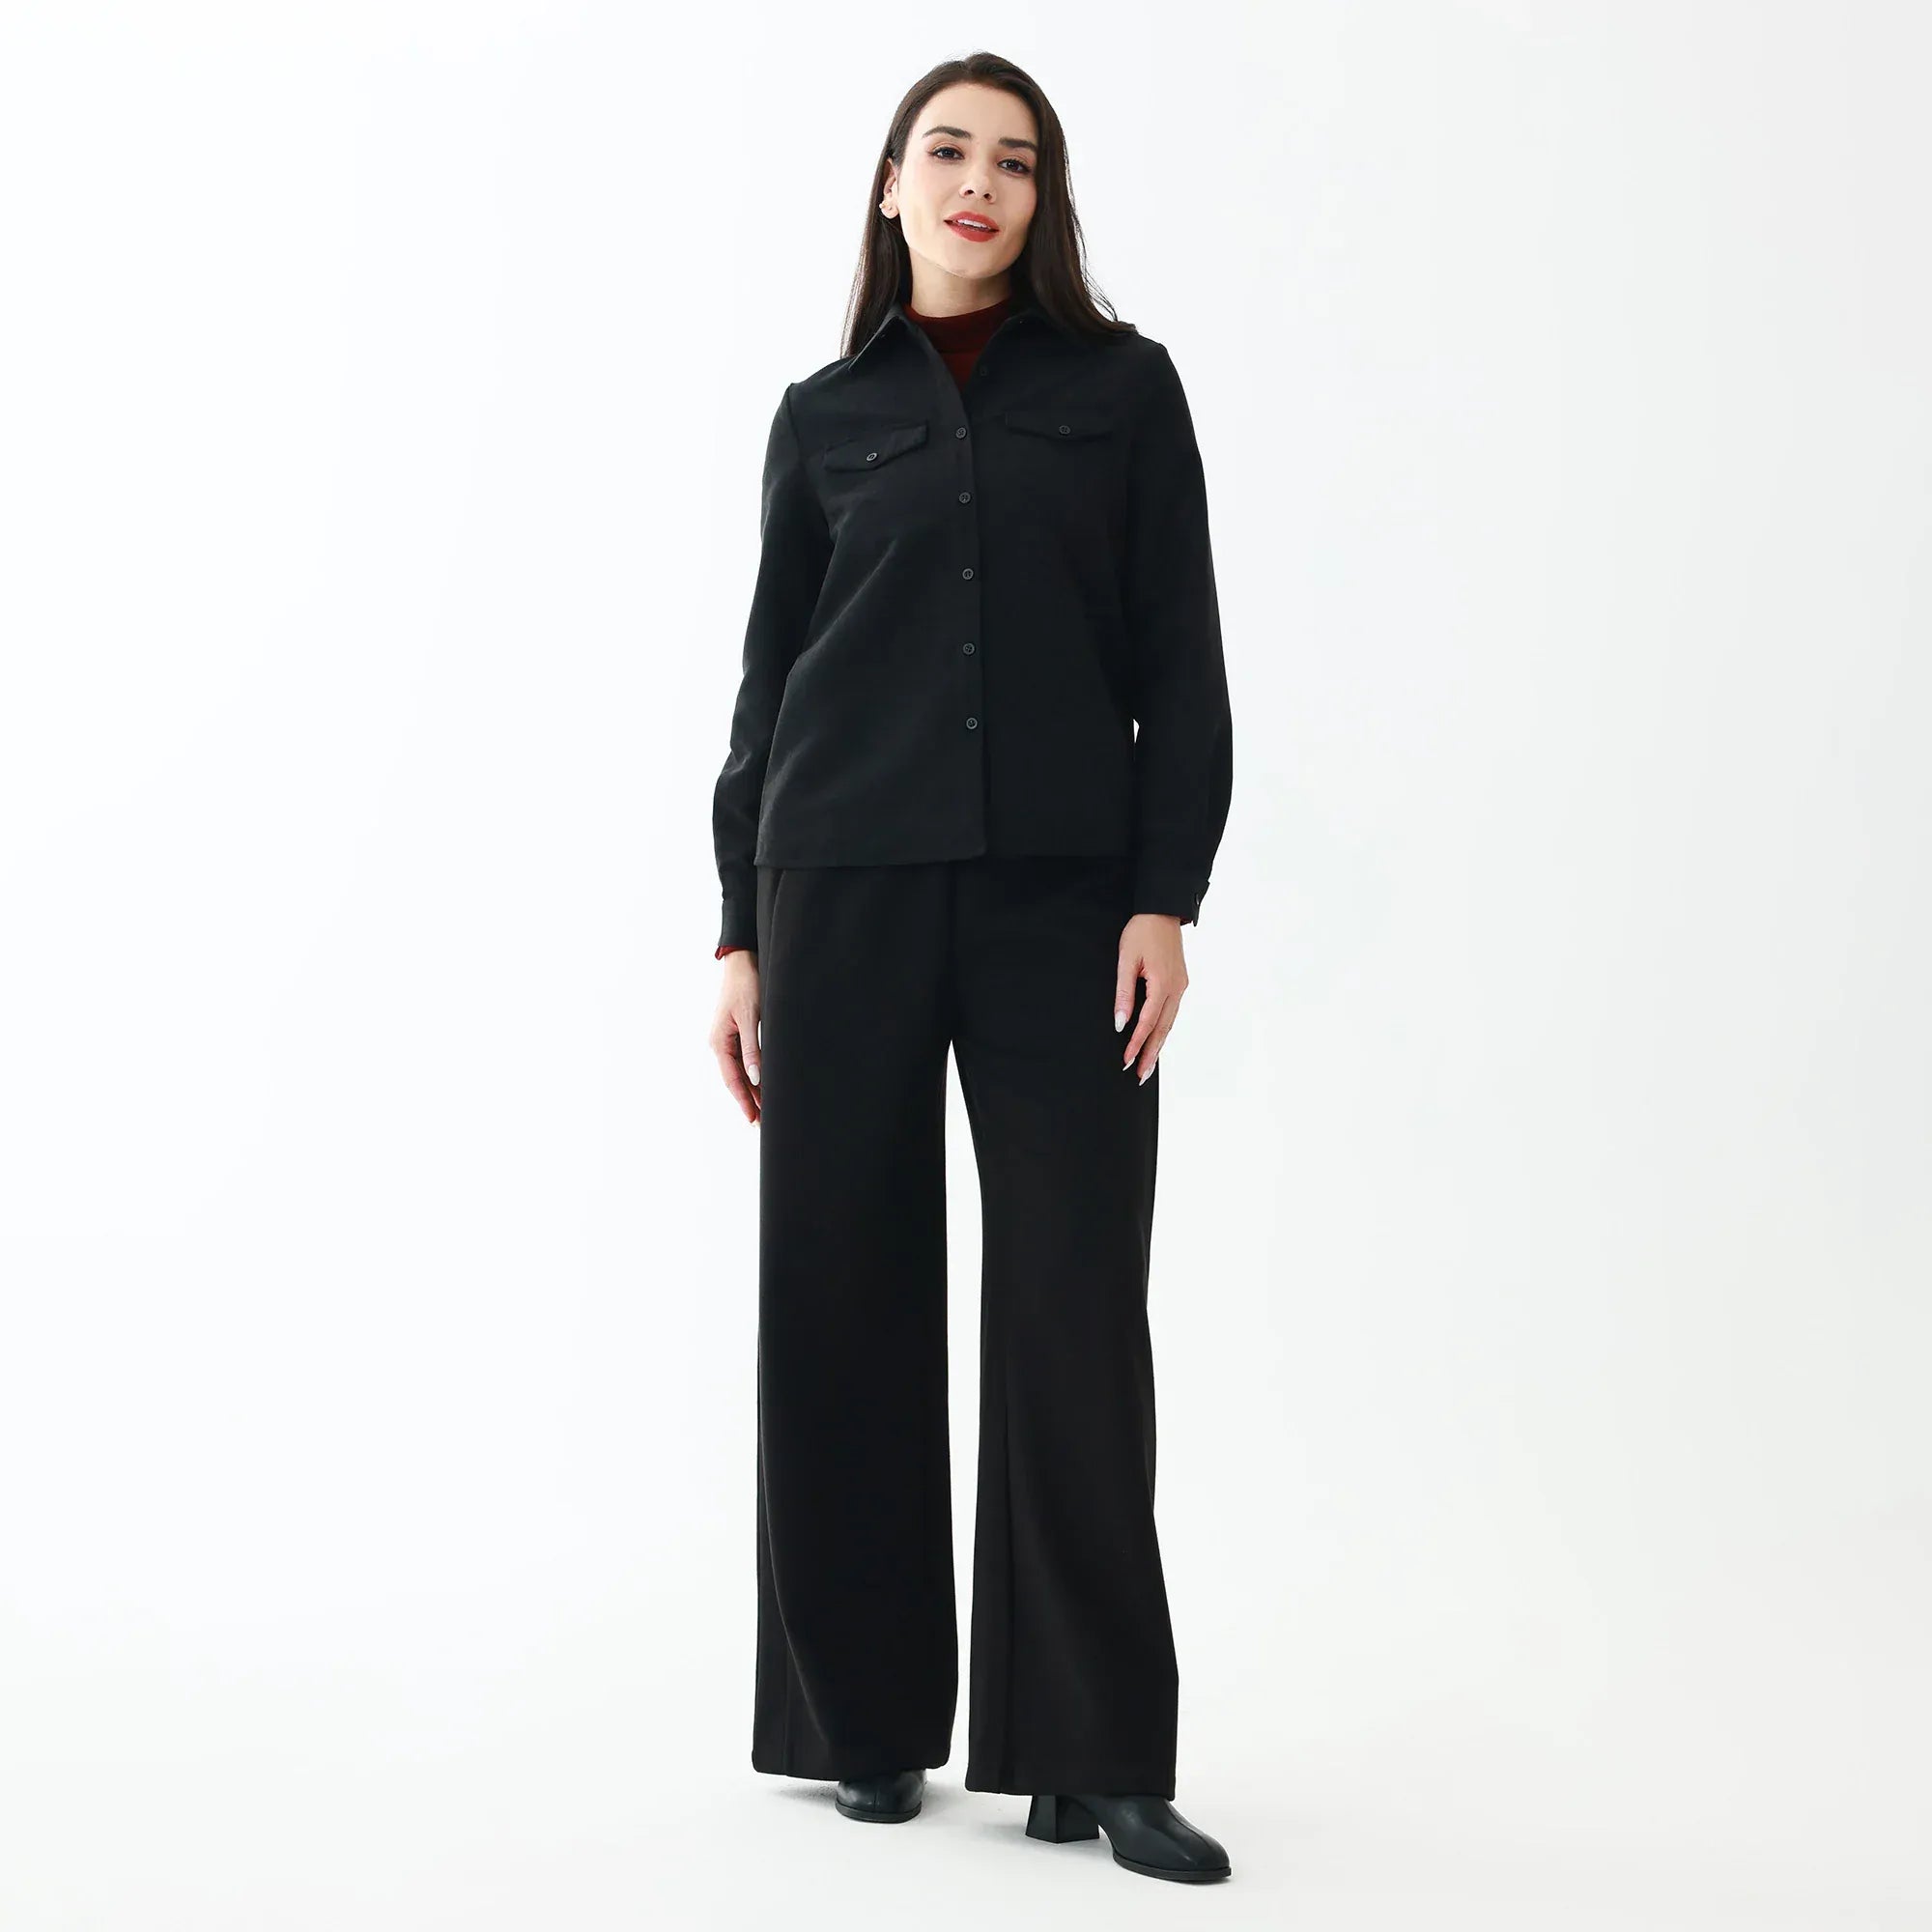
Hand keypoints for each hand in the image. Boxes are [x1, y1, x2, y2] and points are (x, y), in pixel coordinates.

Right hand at [711, 950, 763, 1122]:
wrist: (742, 961)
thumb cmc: (746, 985)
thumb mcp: (751, 1017)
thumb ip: (752, 1048)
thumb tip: (754, 1078)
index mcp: (719, 1042)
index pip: (732, 1079)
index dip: (744, 1101)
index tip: (754, 1119)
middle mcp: (720, 1044)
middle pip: (735, 1080)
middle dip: (749, 1101)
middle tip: (763, 1124)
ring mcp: (727, 1039)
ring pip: (740, 1072)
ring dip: (752, 1091)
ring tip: (764, 1111)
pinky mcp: (736, 1033)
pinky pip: (743, 1061)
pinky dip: (753, 1075)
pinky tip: (762, 1086)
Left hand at [1115, 913, 1187, 1082]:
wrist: (1163, 911)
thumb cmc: (1142, 931)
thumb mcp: (1127, 960)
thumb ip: (1123, 993)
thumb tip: (1120, 1022)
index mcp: (1162, 983)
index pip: (1147, 1022)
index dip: (1136, 1043)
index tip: (1126, 1060)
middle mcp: (1176, 989)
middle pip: (1162, 1029)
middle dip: (1151, 1054)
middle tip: (1140, 1075)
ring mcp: (1180, 987)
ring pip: (1169, 1023)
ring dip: (1158, 1046)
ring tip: (1148, 1066)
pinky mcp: (1180, 983)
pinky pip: (1171, 1013)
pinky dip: (1164, 1030)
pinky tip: (1157, 1040)